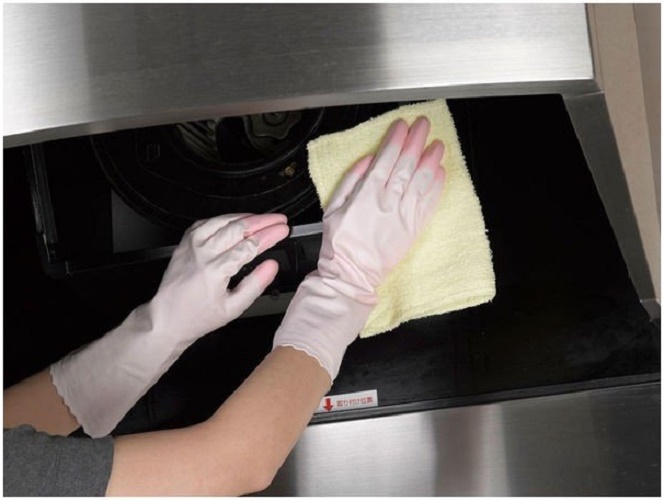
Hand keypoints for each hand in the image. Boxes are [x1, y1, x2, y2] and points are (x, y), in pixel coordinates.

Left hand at [51, 213, 288, 436]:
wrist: (167, 317)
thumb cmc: (198, 316)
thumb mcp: (233, 308)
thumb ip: (255, 285)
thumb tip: (272, 266)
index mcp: (215, 270)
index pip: (249, 246)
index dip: (269, 235)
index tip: (283, 230)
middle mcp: (202, 253)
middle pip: (238, 228)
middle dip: (263, 221)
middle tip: (279, 219)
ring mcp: (192, 244)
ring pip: (223, 220)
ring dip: (246, 217)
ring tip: (264, 218)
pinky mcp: (186, 241)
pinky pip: (208, 222)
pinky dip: (226, 218)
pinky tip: (237, 220)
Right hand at [273, 117, 445, 380]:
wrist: (351, 276)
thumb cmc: (339, 244)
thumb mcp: (332, 209)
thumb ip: (350, 182)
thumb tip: (366, 161)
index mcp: (367, 195)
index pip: (386, 160)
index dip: (396, 140)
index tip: (403, 125)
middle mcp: (388, 202)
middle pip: (407, 166)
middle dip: (416, 142)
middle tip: (424, 125)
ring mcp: (403, 216)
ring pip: (421, 182)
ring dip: (431, 161)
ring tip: (438, 145)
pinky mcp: (413, 230)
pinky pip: (428, 204)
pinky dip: (436, 187)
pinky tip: (440, 172)